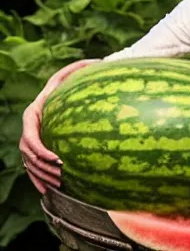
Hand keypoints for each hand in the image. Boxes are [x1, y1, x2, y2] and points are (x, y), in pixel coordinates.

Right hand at [19, 59, 98, 193]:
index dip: (40, 149)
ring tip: (60, 183)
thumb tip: (99, 60)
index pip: (30, 135)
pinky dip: (39, 180)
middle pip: (28, 153)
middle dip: (42, 167)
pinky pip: (33, 168)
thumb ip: (81, 67)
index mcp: (34, 112)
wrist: (66, 94)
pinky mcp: (37, 149)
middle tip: (61, 174)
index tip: (56, 159)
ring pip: (29, 163)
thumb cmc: (72, 83)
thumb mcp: (74, 73)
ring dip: (42, 176)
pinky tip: (50, 191)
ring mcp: (31, 139)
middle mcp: (29, 126)